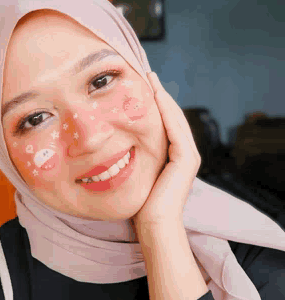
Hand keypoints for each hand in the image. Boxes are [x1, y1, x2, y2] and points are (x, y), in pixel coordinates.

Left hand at [131, 72, 200, 232]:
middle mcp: (184, 153)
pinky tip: (156, 96)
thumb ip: (133, 158)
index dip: (154, 103)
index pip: (164, 123)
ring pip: (175, 118)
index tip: (141, 85)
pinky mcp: (186, 158)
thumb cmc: (140, 205)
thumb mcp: (135, 174)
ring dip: (163, 97)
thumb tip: (111, 145)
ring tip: (151, 79)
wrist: (153, 225)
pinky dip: (167, 111)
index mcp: (173, 156)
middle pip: (171, 116)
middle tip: (147, 74)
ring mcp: (188, 155)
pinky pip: (175, 129)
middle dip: (159, 94)